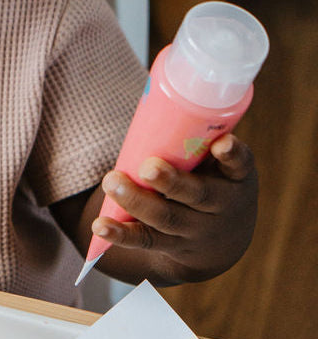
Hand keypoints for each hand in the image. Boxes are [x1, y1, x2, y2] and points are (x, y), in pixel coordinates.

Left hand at [92, 133, 257, 283]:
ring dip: (136, 201)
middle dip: (171, 181)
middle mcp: (219, 206)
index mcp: (235, 178)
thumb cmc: (212, 182)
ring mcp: (194, 230)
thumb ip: (196, 139)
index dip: (232, 155)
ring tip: (111, 182)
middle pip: (196, 195)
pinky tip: (99, 225)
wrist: (221, 241)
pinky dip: (120, 234)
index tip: (223, 143)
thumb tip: (157, 92)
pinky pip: (144, 241)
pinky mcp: (169, 246)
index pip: (239, 165)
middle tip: (147, 166)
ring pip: (166, 218)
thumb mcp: (219, 165)